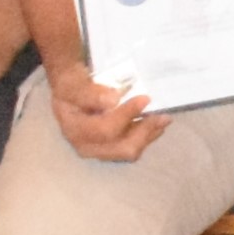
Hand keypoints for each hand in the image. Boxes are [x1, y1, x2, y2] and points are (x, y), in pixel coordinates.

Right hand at [45, 55, 164, 162]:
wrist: (69, 91)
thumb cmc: (71, 85)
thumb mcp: (74, 83)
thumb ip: (89, 93)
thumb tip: (112, 101)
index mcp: (75, 130)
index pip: (105, 129)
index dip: (127, 115)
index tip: (145, 98)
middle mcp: (86, 146)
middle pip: (121, 148)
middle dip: (144, 132)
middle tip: (163, 116)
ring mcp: (99, 150)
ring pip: (130, 151)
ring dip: (149, 136)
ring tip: (164, 119)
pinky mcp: (111, 149)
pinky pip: (132, 148)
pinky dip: (146, 137)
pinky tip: (156, 125)